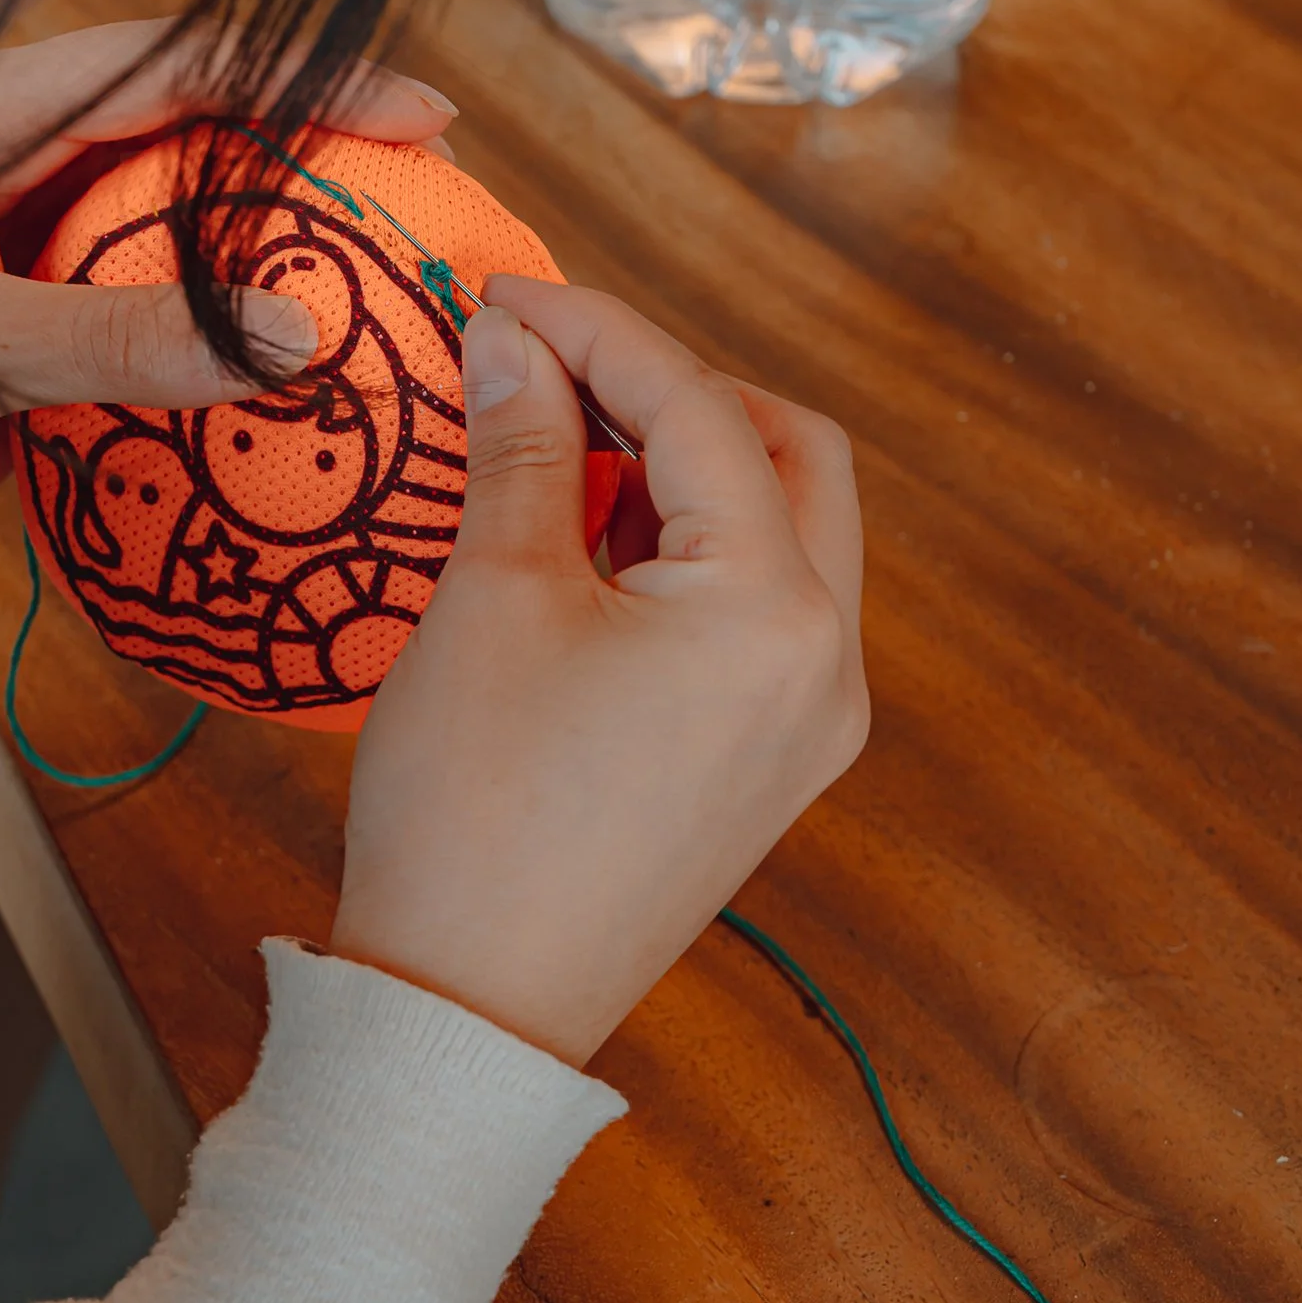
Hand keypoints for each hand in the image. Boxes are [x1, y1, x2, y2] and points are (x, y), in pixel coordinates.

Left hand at [0, 20, 458, 591]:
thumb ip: (118, 338)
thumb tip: (294, 336)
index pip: (169, 73)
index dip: (300, 80)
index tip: (416, 112)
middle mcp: (16, 188)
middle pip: (196, 153)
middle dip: (310, 171)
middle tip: (429, 206)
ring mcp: (31, 280)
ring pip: (184, 259)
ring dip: (275, 280)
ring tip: (391, 302)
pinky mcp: (36, 368)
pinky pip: (156, 354)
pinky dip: (225, 374)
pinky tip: (299, 404)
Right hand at [331, 278, 868, 1065]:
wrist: (472, 1007)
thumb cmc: (473, 812)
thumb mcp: (491, 600)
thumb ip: (523, 449)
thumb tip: (514, 344)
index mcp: (775, 610)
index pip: (700, 410)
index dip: (595, 330)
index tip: (504, 296)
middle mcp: (829, 662)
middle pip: (791, 455)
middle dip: (675, 391)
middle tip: (555, 372)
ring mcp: (813, 723)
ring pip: (787, 534)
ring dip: (688, 469)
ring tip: (560, 458)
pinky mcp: (773, 765)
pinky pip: (762, 615)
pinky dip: (692, 555)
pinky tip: (592, 551)